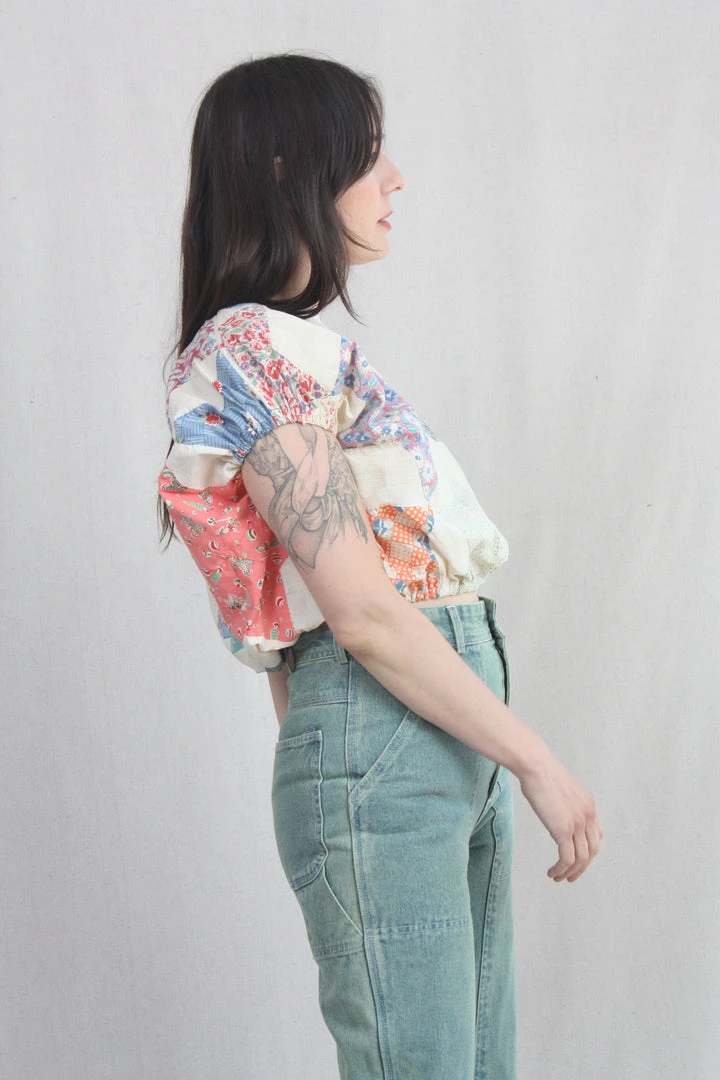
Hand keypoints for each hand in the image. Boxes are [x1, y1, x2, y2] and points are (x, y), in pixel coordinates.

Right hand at [518, 753, 603, 882]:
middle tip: (570, 876)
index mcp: (589, 805)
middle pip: (592, 851)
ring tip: (558, 877)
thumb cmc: (540, 771)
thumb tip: (555, 807)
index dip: (589, 850)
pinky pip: (567, 859)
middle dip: (582, 867)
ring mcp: (577, 824)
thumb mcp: (560, 786)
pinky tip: (552, 872)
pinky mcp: (563, 830)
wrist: (535, 765)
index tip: (577, 858)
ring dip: (570, 873)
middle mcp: (588, 815)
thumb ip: (564, 801)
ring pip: (581, 859)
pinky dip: (561, 870)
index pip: (597, 835)